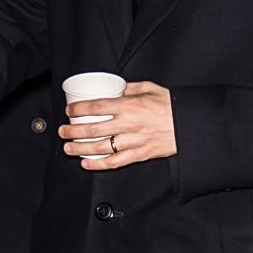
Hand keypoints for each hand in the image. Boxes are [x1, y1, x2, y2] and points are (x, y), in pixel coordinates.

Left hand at [59, 81, 176, 169]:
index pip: (97, 107)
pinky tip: (87, 163)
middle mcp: (129, 124)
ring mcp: (133, 141)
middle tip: (63, 130)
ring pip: (100, 148)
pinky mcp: (139, 155)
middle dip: (73, 130)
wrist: (189, 125)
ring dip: (80, 148)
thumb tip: (115, 88)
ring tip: (68, 147)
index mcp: (130, 106)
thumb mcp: (151, 88)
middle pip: (93, 129)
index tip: (70, 109)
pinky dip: (98, 164)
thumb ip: (130, 88)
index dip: (79, 108)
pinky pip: (115, 162)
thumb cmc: (171, 105)